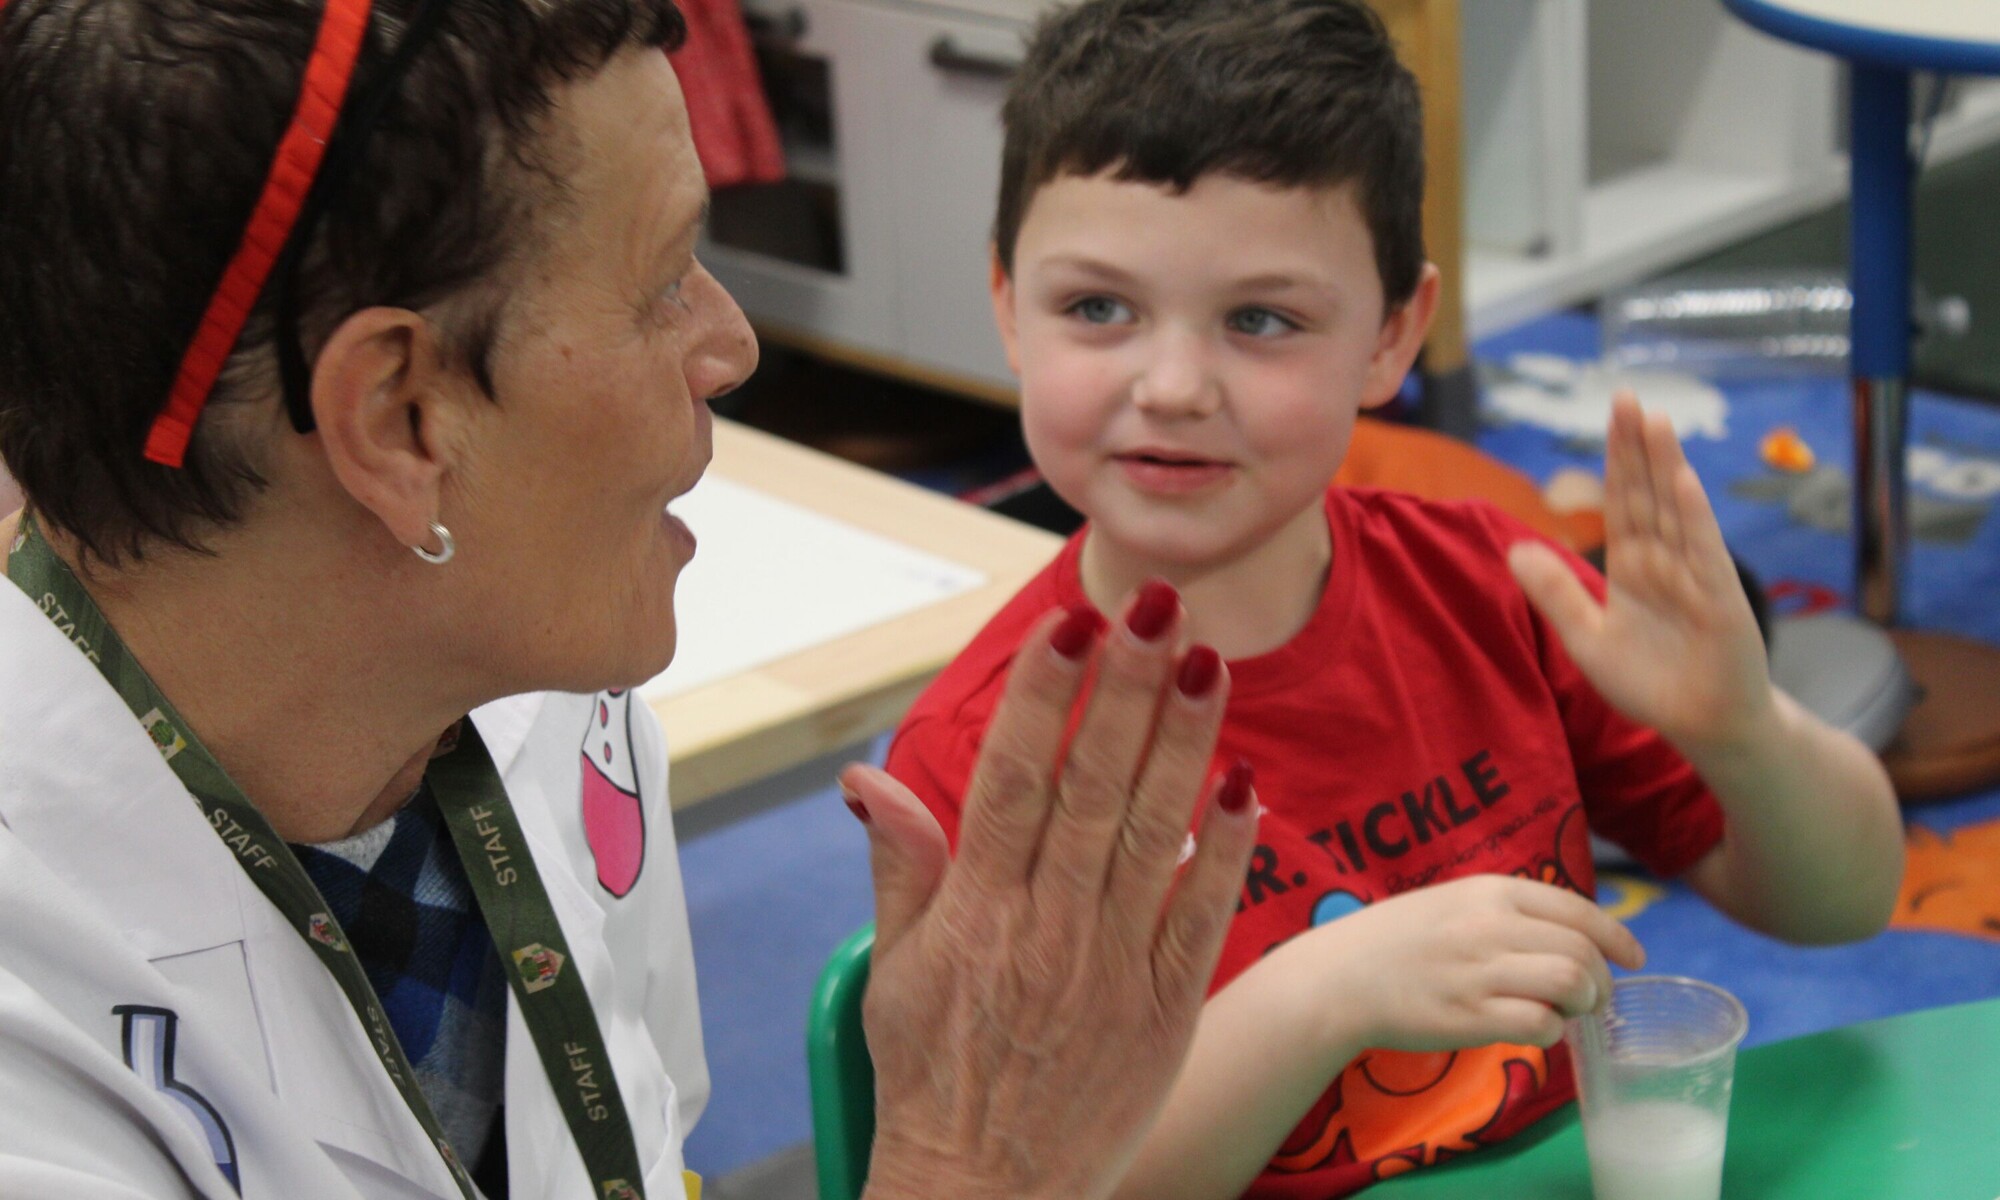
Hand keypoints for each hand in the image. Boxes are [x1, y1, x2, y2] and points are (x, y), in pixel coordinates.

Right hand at [846, 585, 1259, 1199]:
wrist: (987, 1193)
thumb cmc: (932, 1076)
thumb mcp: (895, 972)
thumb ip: (900, 866)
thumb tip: (866, 776)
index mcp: (975, 911)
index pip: (1012, 781)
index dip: (1043, 697)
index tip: (1068, 624)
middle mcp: (1046, 929)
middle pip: (1092, 789)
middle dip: (1125, 690)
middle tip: (1154, 604)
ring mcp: (1113, 969)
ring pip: (1154, 837)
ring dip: (1184, 744)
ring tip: (1208, 659)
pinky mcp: (1166, 1009)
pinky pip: (1203, 917)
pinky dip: (1228, 850)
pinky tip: (1246, 781)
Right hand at [1291, 874, 1644, 1054]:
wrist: (1340, 975)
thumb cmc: (1395, 940)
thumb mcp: (1452, 902)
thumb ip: (1506, 912)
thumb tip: (1568, 935)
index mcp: (1490, 890)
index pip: (1577, 910)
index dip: (1617, 936)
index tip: (1633, 957)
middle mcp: (1491, 925)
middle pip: (1581, 952)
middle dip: (1602, 981)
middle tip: (1592, 999)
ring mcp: (1481, 971)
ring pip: (1570, 984)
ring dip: (1583, 1005)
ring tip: (1568, 1013)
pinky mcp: (1471, 1016)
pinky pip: (1540, 1024)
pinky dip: (1552, 1031)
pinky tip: (1537, 1030)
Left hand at [1508, 393, 1773, 752]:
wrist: (1704, 726)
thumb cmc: (1651, 684)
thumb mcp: (1587, 639)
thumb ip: (1554, 594)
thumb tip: (1513, 548)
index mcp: (1633, 566)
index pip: (1621, 501)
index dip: (1615, 458)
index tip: (1610, 412)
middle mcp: (1666, 561)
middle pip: (1647, 493)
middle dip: (1636, 445)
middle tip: (1626, 394)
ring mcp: (1695, 576)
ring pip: (1675, 511)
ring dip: (1665, 465)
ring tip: (1654, 420)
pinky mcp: (1719, 601)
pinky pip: (1703, 553)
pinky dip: (1693, 517)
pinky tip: (1682, 481)